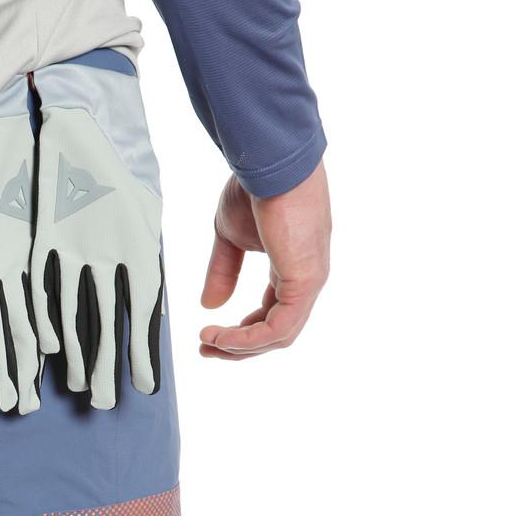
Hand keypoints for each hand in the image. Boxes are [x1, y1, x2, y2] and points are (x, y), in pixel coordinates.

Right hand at [199, 160, 330, 358]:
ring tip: (208, 343)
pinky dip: (247, 339)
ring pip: (279, 335)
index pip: (273, 314)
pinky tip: (221, 336)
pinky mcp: (304, 282)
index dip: (241, 332)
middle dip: (239, 347)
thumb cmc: (255, 189)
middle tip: (207, 350)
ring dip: (240, 347)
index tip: (209, 336)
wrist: (269, 164)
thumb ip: (223, 273)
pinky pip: (278, 328)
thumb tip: (210, 306)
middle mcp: (306, 278)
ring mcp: (309, 281)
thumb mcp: (229, 238)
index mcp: (292, 267)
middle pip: (277, 332)